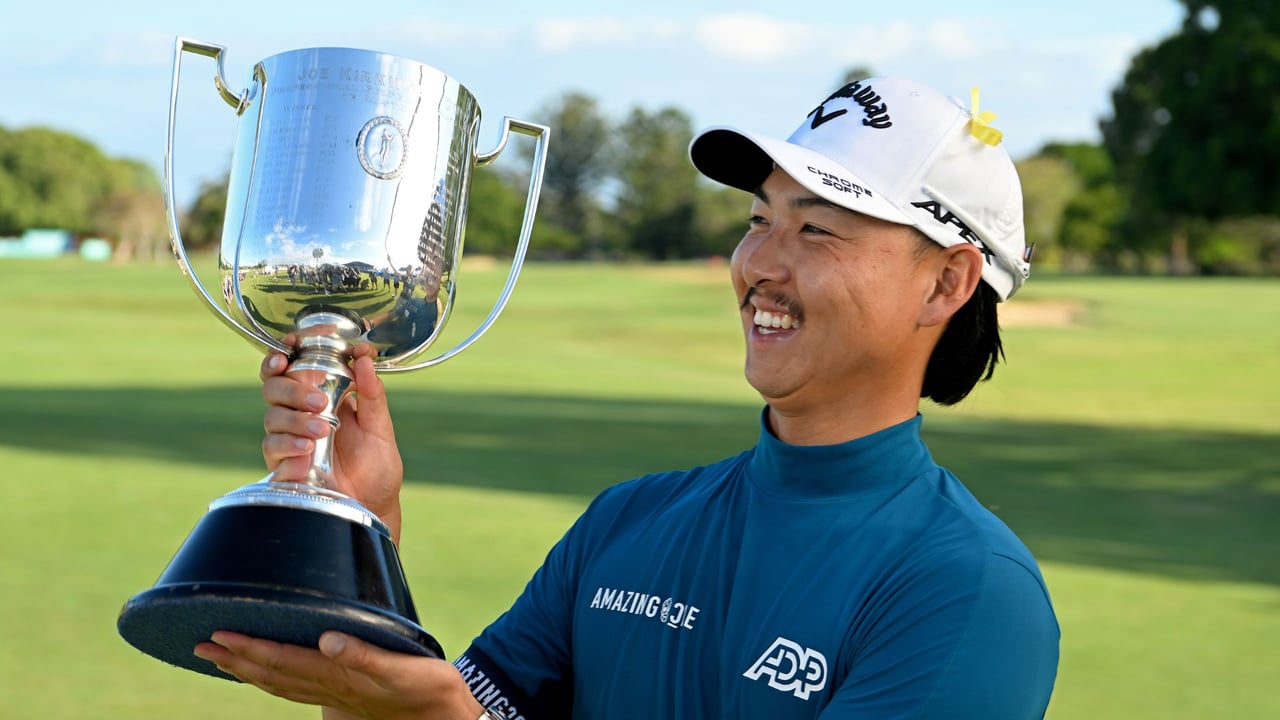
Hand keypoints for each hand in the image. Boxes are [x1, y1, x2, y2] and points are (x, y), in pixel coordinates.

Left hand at [193, 631, 482, 719]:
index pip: (282, 660)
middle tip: (200, 644)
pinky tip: (264, 672)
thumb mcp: (402, 669)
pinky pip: (294, 687)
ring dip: (245, 671)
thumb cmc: (429, 689)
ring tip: (218, 657)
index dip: (249, 648)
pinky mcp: (342, 693)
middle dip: (234, 660)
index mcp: (339, 676)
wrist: (446, 716)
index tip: (219, 635)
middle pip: (271, 675)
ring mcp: (334, 693)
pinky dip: (270, 679)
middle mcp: (329, 687)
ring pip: (278, 684)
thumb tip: (327, 639)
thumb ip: (364, 655)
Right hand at [261, 342, 405, 539]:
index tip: (288, 352)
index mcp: (323, 397)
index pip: (292, 368)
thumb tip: (364, 357)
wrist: (374, 506)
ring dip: (295, 420)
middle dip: (292, 390)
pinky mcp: (284, 466)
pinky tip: (307, 456)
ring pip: (272, 417)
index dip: (282, 356)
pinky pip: (273, 450)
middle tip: (318, 401)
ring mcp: (290, 440)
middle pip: (274, 388)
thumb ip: (372, 394)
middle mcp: (300, 415)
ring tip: (322, 431)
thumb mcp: (380, 427)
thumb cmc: (377, 466)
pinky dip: (289, 449)